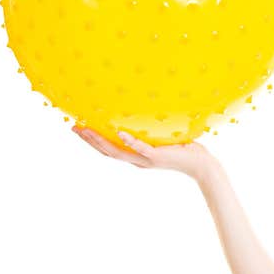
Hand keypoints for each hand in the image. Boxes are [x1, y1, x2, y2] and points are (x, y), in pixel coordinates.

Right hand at [72, 125, 216, 181]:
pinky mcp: (156, 156)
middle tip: (73, 127)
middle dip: (88, 140)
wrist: (201, 165)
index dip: (92, 141)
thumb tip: (146, 108)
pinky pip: (140, 148)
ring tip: (86, 130)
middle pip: (106, 151)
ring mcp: (145, 159)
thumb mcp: (163, 138)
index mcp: (136, 156)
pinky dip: (129, 141)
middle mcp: (137, 160)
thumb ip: (152, 129)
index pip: (109, 149)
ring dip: (100, 141)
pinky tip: (119, 132)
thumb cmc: (184, 149)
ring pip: (117, 152)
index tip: (78, 128)